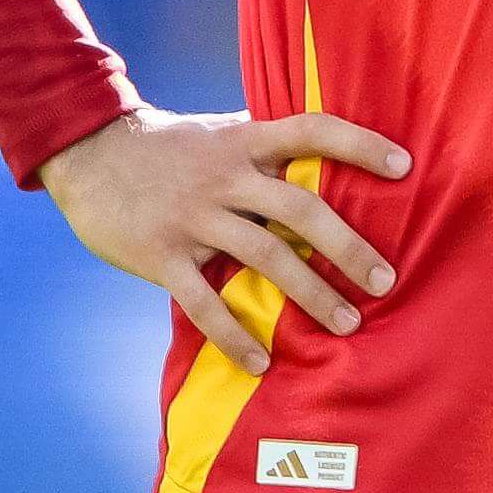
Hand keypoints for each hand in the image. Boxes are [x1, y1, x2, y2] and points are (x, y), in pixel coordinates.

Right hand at [41, 106, 409, 376]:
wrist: (88, 153)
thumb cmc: (165, 146)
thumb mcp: (218, 131)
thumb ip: (262, 144)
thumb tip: (318, 149)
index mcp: (243, 142)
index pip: (312, 130)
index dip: (360, 144)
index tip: (404, 167)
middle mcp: (225, 177)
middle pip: (300, 208)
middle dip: (348, 247)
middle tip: (385, 280)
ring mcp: (193, 217)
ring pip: (265, 257)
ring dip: (311, 294)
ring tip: (347, 323)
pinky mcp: (162, 256)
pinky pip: (205, 302)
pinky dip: (234, 335)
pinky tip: (262, 362)